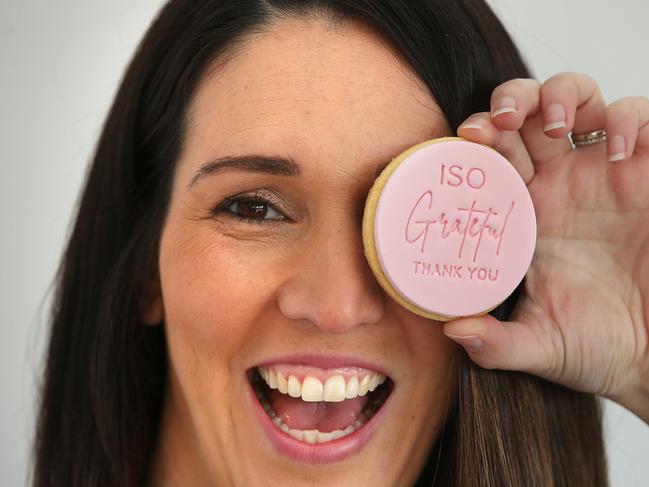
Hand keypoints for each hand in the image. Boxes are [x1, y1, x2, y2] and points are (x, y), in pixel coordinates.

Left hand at [445, 73, 648, 422]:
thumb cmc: (600, 345)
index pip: (492, 156)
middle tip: (502, 119)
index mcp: (524, 213)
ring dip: (561, 94)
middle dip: (511, 99)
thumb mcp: (542, 346)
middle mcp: (560, 183)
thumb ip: (496, 343)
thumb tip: (451, 330)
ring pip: (578, 98)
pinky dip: (629, 121)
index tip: (466, 139)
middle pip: (527, 113)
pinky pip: (641, 120)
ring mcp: (605, 173)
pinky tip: (619, 153)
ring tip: (555, 126)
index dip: (478, 138)